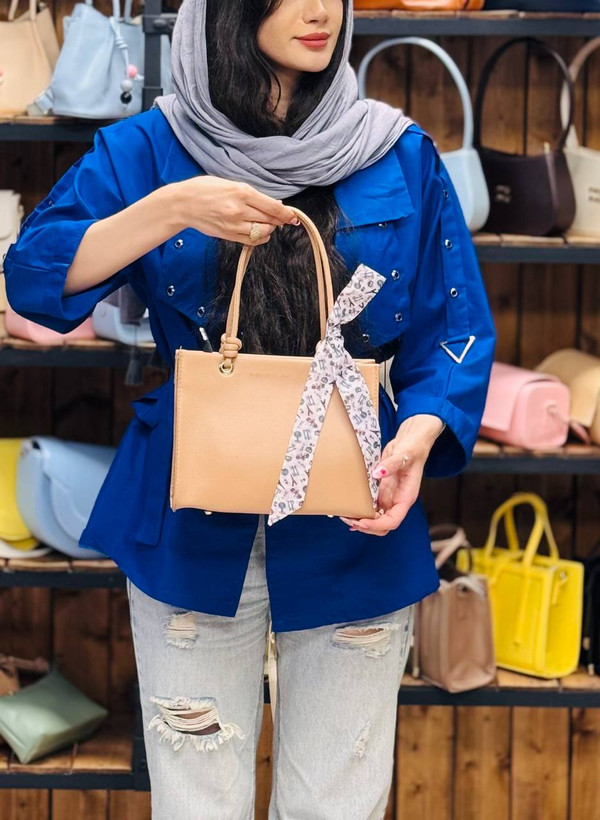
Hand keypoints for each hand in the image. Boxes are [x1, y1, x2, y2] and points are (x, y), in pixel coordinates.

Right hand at [167, 175, 299, 243]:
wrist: (184, 203)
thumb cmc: (205, 189)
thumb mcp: (230, 183)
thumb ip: (252, 194)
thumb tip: (273, 204)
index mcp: (242, 192)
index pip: (272, 207)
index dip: (287, 213)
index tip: (294, 217)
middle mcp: (240, 209)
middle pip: (270, 220)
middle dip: (279, 221)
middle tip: (282, 219)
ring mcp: (234, 224)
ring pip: (262, 232)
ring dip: (269, 230)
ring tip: (267, 224)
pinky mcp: (228, 235)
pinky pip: (251, 241)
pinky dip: (260, 238)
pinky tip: (261, 234)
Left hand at [340, 414, 444, 536]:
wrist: (411, 441)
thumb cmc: (412, 448)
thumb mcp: (405, 454)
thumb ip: (392, 464)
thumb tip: (378, 473)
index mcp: (406, 497)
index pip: (393, 520)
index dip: (377, 524)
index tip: (362, 521)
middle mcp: (397, 501)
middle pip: (383, 525)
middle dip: (367, 526)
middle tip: (348, 519)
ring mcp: (389, 497)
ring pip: (376, 518)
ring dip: (361, 520)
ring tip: (345, 516)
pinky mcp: (382, 490)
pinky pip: (371, 506)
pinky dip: (361, 511)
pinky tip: (349, 511)